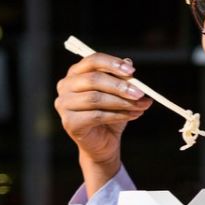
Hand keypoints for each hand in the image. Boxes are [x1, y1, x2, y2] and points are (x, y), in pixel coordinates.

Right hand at [54, 52, 152, 177]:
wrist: (104, 144)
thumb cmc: (110, 115)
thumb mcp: (119, 94)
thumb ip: (122, 78)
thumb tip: (129, 62)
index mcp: (76, 73)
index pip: (92, 60)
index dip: (113, 64)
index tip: (132, 71)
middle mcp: (65, 86)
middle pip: (93, 79)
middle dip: (120, 86)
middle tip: (140, 93)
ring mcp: (64, 105)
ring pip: (96, 98)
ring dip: (122, 102)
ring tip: (141, 106)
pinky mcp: (70, 122)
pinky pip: (97, 115)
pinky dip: (118, 115)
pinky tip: (132, 115)